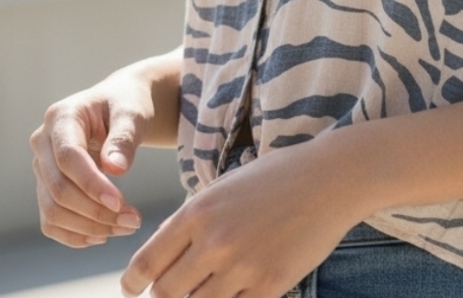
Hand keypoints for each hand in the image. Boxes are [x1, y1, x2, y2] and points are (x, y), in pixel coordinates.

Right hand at [30, 71, 155, 247]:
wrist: (120, 106)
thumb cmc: (127, 104)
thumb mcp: (133, 112)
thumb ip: (124, 137)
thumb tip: (116, 170)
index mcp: (61, 117)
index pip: (68, 158)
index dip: (91, 184)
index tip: (120, 203)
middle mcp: (43, 142)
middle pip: (58, 189)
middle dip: (95, 212)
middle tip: (133, 220)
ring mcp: (42, 167)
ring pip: (53, 210)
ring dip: (89, 227)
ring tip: (127, 227)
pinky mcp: (46, 187)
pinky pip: (52, 221)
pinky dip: (76, 234)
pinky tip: (104, 235)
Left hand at [121, 134, 359, 297]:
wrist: (330, 179)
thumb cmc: (276, 177)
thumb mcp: (225, 187)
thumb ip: (191, 220)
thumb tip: (159, 254)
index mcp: (198, 211)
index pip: (146, 264)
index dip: (132, 283)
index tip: (133, 289)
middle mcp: (214, 242)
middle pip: (165, 294)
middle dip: (164, 297)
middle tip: (171, 292)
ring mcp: (242, 267)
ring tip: (206, 287)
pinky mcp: (270, 286)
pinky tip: (236, 292)